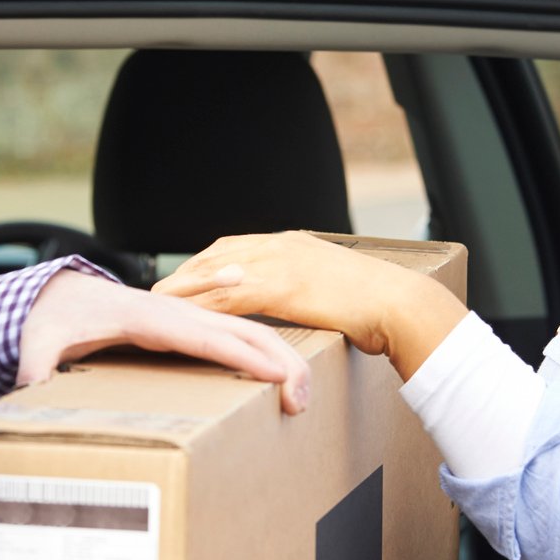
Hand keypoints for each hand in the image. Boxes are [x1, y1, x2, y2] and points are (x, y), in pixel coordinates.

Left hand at [17, 270, 312, 412]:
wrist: (53, 295)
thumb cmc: (49, 320)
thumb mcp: (36, 343)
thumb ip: (33, 366)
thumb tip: (28, 389)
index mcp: (143, 317)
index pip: (203, 336)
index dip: (242, 355)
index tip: (277, 376)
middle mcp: (172, 312)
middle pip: (240, 328)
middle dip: (278, 360)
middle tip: (303, 400)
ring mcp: (184, 316)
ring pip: (246, 329)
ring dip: (279, 358)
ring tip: (303, 396)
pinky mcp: (187, 326)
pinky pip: (235, 335)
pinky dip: (265, 352)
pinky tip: (282, 375)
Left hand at [153, 231, 467, 379]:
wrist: (400, 305)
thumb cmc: (378, 305)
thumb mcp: (335, 288)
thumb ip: (310, 290)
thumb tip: (300, 305)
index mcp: (294, 243)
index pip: (236, 246)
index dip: (205, 263)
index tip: (183, 277)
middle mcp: (282, 245)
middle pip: (218, 254)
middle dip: (186, 273)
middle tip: (159, 291)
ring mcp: (281, 262)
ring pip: (217, 272)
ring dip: (184, 288)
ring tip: (159, 304)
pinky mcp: (282, 286)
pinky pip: (230, 294)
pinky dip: (203, 303)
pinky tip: (184, 316)